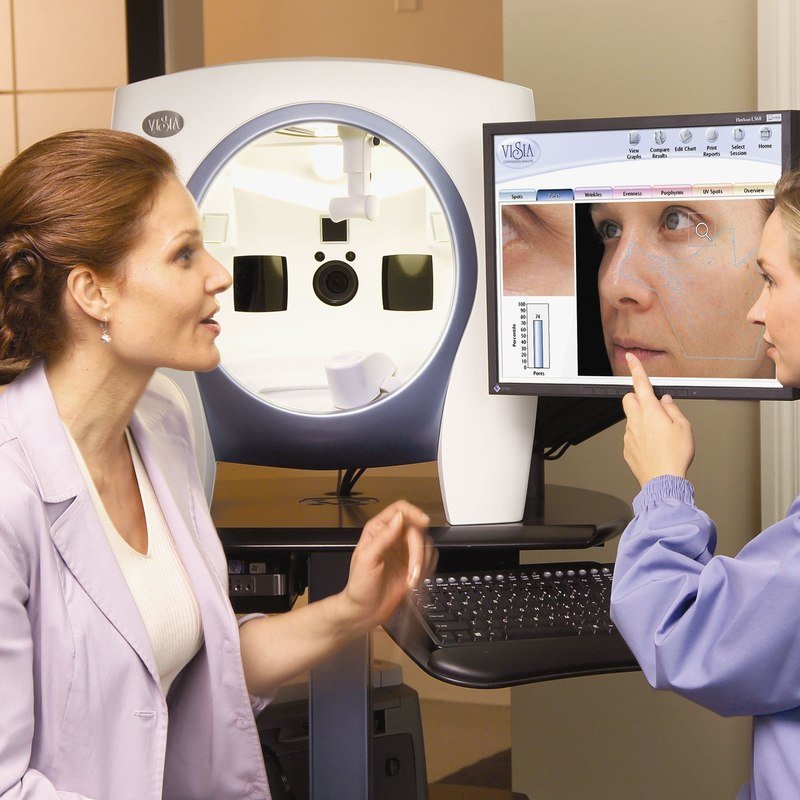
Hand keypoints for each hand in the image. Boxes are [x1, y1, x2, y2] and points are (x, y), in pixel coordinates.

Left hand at [338, 500, 435, 632]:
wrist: (366, 611)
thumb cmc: (360, 587)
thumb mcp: (367, 559)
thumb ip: (383, 537)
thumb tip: (399, 518)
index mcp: (378, 531)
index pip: (400, 510)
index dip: (414, 513)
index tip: (424, 522)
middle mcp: (393, 538)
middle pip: (417, 531)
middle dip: (418, 552)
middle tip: (413, 571)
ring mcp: (404, 552)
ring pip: (426, 545)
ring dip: (422, 565)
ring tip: (410, 581)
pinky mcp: (413, 565)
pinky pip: (430, 559)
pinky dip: (426, 570)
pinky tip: (414, 580)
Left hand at [622, 353, 694, 486]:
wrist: (663, 480)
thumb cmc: (675, 455)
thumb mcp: (684, 427)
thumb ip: (673, 410)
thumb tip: (666, 401)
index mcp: (650, 411)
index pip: (640, 384)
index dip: (636, 369)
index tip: (631, 358)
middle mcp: (635, 421)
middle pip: (629, 399)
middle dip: (638, 397)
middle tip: (653, 406)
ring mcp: (628, 435)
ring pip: (630, 419)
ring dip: (641, 420)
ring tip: (659, 435)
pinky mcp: (627, 448)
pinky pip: (631, 435)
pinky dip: (640, 436)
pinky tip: (654, 447)